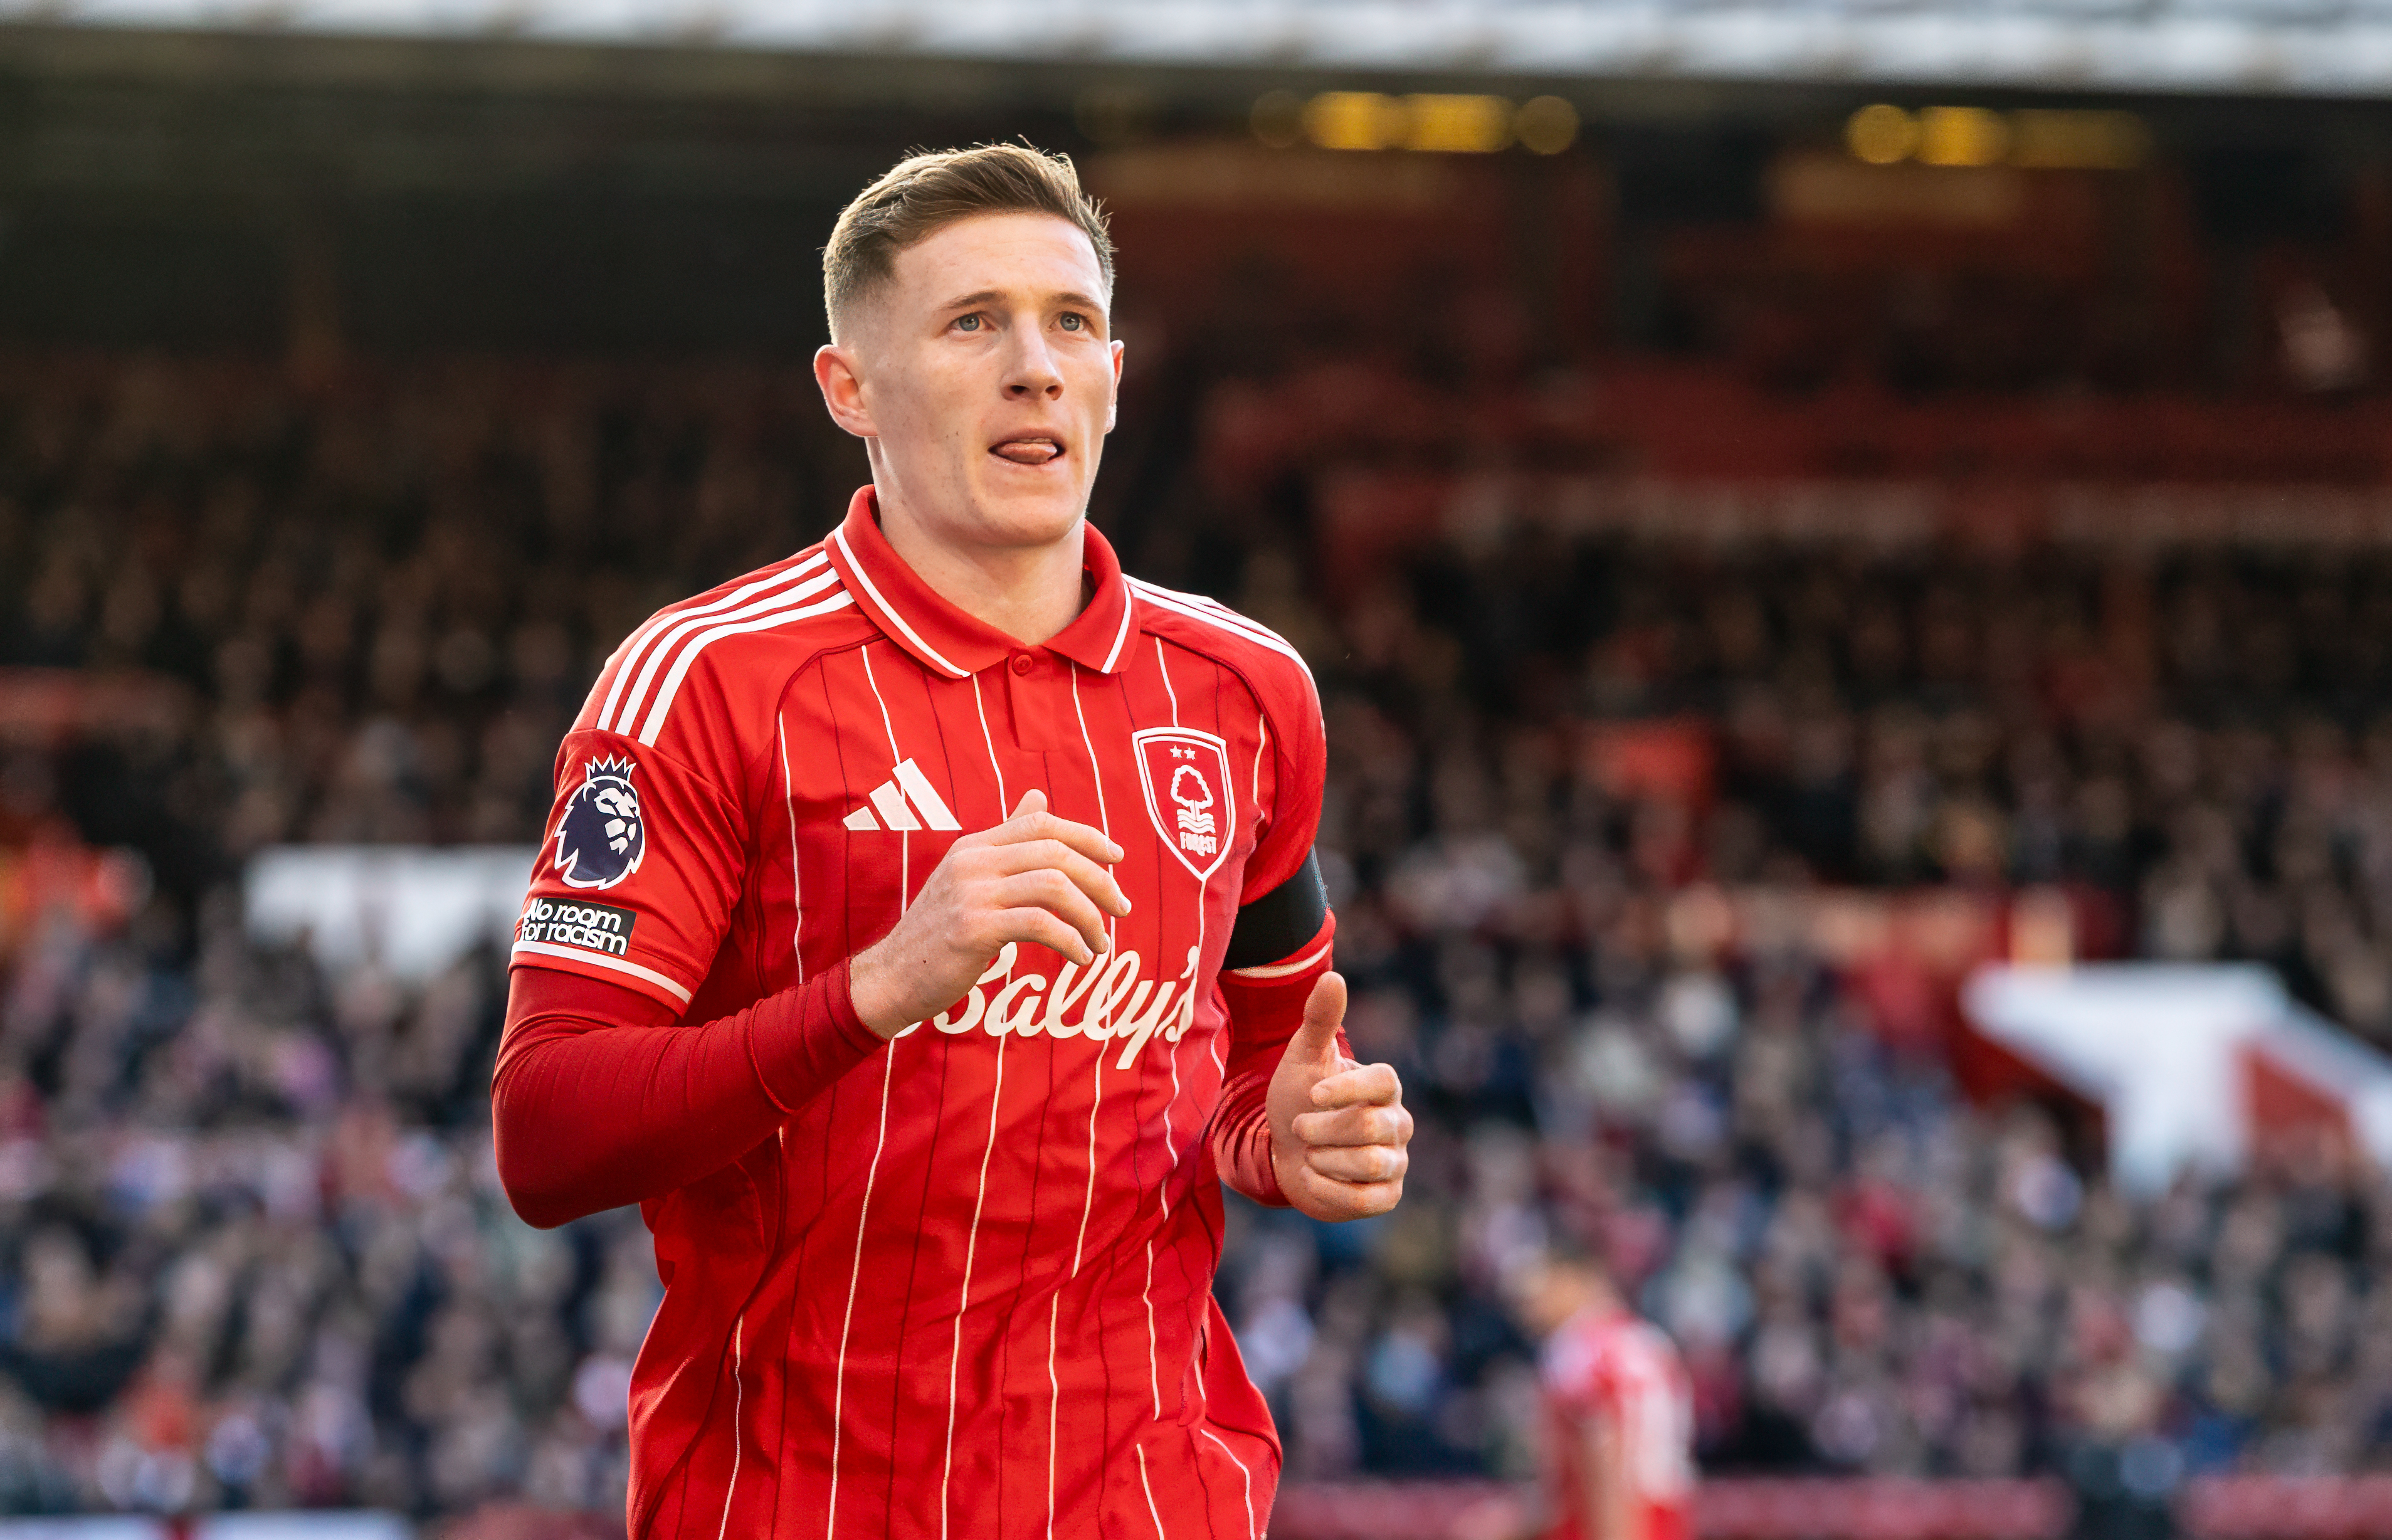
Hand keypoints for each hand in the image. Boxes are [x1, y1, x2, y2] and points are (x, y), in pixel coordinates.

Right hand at [849, 789, 1130, 1038]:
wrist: (892, 977)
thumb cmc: (938, 932)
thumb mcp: (969, 878)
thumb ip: (1006, 841)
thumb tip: (1039, 797)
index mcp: (975, 846)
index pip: (1041, 822)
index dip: (1087, 835)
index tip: (1118, 859)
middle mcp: (973, 861)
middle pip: (1056, 853)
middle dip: (1099, 881)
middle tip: (1122, 909)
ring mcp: (972, 894)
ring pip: (1054, 887)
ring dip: (1090, 917)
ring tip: (1101, 943)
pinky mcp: (973, 929)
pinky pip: (1040, 925)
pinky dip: (1070, 940)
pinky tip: (1080, 957)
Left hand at [1266, 972, 1410, 1220]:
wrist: (1286, 1152)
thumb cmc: (1299, 1100)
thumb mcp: (1303, 1058)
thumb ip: (1319, 1020)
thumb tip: (1334, 976)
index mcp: (1384, 1086)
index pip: (1384, 1081)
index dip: (1346, 1089)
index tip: (1311, 1094)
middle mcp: (1398, 1122)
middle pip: (1369, 1126)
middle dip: (1322, 1129)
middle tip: (1298, 1127)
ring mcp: (1396, 1160)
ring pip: (1368, 1163)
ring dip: (1324, 1158)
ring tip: (1307, 1152)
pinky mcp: (1387, 1195)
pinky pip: (1363, 1199)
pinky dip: (1327, 1188)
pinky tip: (1313, 1175)